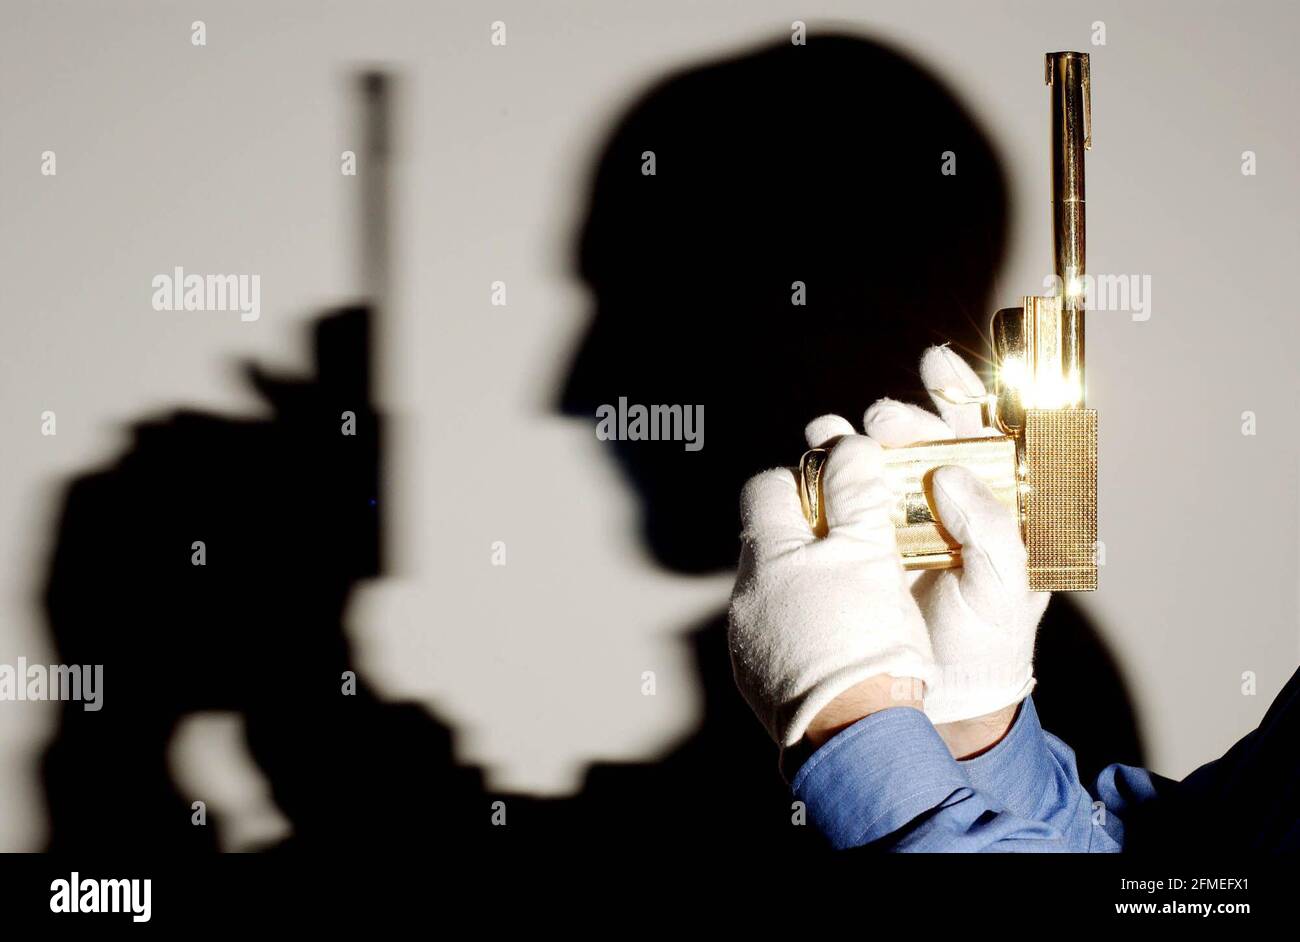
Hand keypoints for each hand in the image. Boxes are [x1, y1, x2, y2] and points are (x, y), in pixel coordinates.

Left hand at [727, 434, 933, 747]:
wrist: (854, 731)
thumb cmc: (865, 637)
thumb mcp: (869, 550)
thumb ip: (855, 490)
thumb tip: (847, 445)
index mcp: (766, 553)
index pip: (767, 487)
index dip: (806, 480)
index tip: (841, 493)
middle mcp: (744, 593)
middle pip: (771, 540)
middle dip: (810, 535)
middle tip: (856, 546)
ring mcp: (745, 638)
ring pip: (774, 588)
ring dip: (807, 583)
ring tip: (854, 599)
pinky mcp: (756, 676)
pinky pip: (776, 633)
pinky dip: (803, 627)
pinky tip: (839, 640)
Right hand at [843, 345, 1049, 727]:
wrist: (939, 699)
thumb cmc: (990, 645)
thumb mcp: (1008, 591)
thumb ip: (992, 532)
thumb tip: (951, 475)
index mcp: (994, 502)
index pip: (983, 432)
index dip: (962, 392)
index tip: (936, 366)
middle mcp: (943, 500)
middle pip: (920, 438)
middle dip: (901, 420)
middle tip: (884, 422)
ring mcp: (895, 518)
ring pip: (870, 460)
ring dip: (850, 439)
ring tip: (832, 435)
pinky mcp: (855, 540)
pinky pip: (835, 497)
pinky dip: (819, 475)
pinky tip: (809, 464)